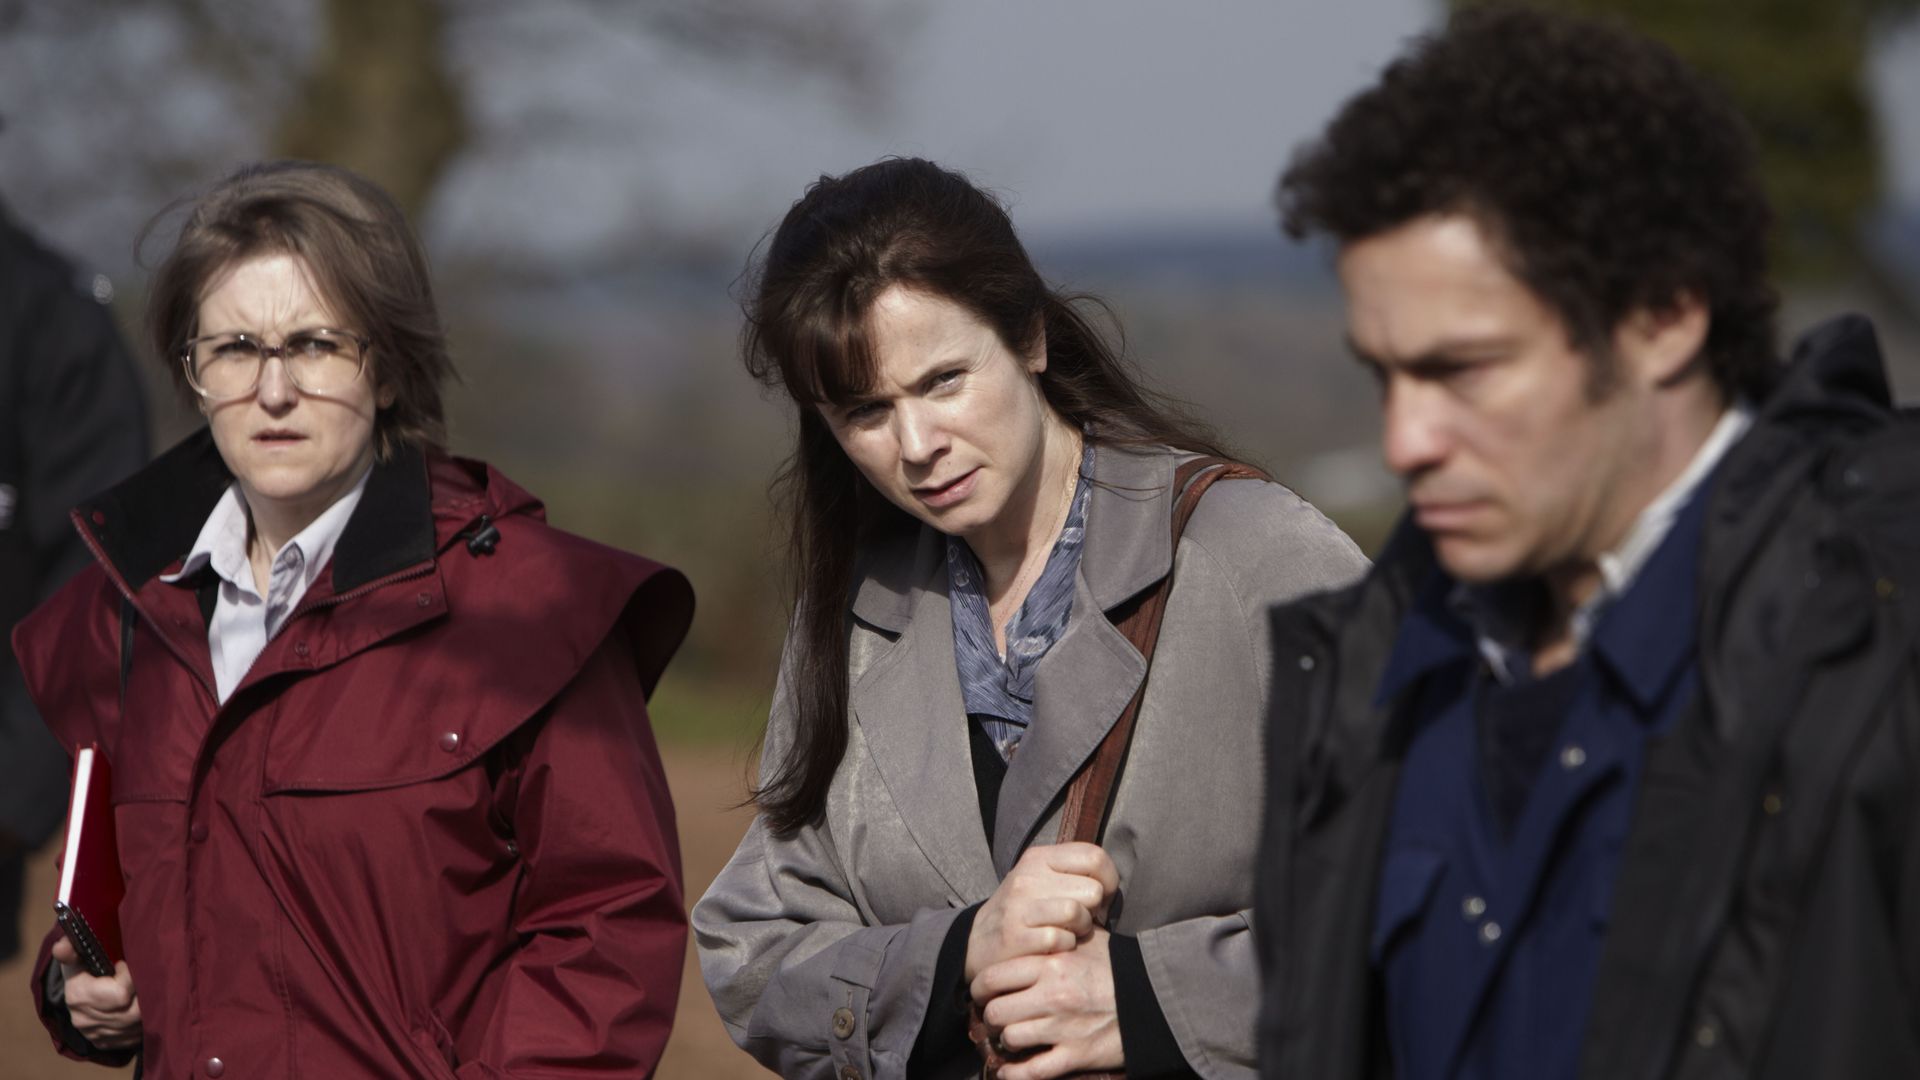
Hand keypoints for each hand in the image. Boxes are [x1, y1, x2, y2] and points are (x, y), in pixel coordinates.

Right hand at [50, 935, 141, 1050]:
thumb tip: (61, 948)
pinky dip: (144, 1021)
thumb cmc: (83, 969)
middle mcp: (86, 1020)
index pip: (120, 994)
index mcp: (79, 996)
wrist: (76, 995)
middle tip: (143, 978)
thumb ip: (72, 949)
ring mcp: (98, 1034)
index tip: (128, 966)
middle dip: (146, 993)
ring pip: (138, 1024)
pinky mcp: (108, 1043)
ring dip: (149, 1007)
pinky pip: (135, 1035)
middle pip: (134, 1011)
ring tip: (145, 989)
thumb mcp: (77, 955)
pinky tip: (143, 1006)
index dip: (132, 978)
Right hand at [966, 843, 1117, 981]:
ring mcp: (1019, 907)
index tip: (1100, 898)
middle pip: (1092, 889)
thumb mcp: (1041, 880)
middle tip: (1081, 919)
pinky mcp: (1016, 937)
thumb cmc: (1023, 910)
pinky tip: (1055, 946)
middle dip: (1094, 910)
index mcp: (1039, 858)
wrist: (976, 943)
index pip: (1095, 856)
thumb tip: (1112, 882)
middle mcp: (1027, 878)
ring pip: (1077, 913)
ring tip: (1069, 932)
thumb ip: (1075, 873)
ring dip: (1081, 929)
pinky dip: (1065, 946)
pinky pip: (1061, 939)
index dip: (1109, 881)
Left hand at [970, 928, 1121, 1079]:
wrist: (1157, 998)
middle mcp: (1051, 995)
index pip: (994, 976)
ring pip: (1010, 1039)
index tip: (981, 992)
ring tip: (1010, 1038)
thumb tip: (1038, 925)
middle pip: (995, 1011)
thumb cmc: (1121, 966)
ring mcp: (1062, 1028)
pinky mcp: (1075, 1055)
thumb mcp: (1089, 940)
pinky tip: (1008, 1072)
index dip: (980, 987)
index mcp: (1051, 963)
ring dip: (1006, 1041)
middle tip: (995, 1016)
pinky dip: (1014, 1074)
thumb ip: (1059, 934)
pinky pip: (1032, 1071)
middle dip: (991, 1016)